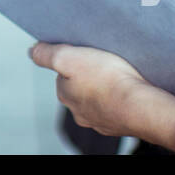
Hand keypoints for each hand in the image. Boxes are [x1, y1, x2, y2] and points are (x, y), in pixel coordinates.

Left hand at [30, 42, 174, 150]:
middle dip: (89, 74)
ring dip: (105, 87)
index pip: (62, 73)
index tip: (85, 52)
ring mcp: (101, 120)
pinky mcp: (121, 123)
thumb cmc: (107, 80)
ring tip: (117, 74)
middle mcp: (79, 111)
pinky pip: (117, 106)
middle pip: (80, 86)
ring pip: (99, 97)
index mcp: (65, 95)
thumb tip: (32, 51)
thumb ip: (47, 54)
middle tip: (103, 61)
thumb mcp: (68, 57)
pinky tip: (128, 88)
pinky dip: (121, 98)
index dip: (73, 59)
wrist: (141, 106)